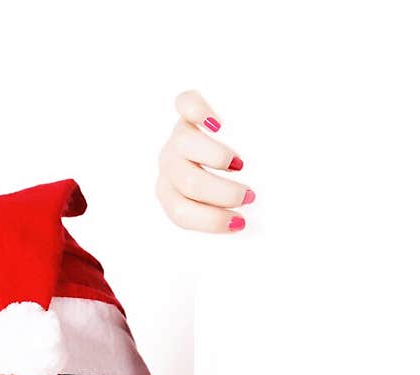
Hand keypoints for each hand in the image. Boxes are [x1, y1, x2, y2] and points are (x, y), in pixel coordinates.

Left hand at [156, 88, 254, 232]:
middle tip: (248, 195)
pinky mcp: (188, 109)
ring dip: (217, 157)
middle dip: (223, 193)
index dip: (211, 221)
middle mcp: (170, 166)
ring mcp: (177, 136)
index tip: (240, 222)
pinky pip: (186, 104)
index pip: (181, 213)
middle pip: (188, 181)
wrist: (231, 140)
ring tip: (239, 164)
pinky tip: (218, 125)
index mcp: (172, 195)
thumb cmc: (228, 186)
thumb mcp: (224, 207)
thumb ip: (226, 215)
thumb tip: (243, 225)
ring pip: (185, 144)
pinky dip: (201, 112)